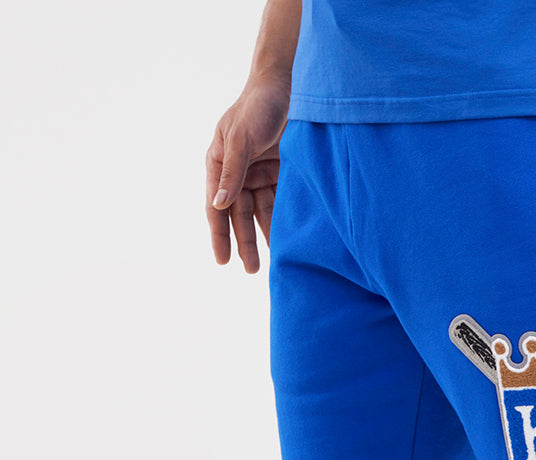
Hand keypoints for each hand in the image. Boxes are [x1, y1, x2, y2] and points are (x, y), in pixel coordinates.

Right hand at [206, 79, 288, 272]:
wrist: (291, 84)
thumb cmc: (259, 105)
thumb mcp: (242, 138)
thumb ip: (232, 172)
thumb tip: (218, 205)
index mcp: (219, 162)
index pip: (217, 206)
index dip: (219, 235)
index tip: (223, 261)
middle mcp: (238, 171)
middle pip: (240, 215)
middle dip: (245, 242)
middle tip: (252, 270)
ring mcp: (260, 173)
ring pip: (262, 212)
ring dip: (266, 235)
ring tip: (275, 260)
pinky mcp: (282, 172)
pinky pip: (281, 201)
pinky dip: (284, 219)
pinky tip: (290, 238)